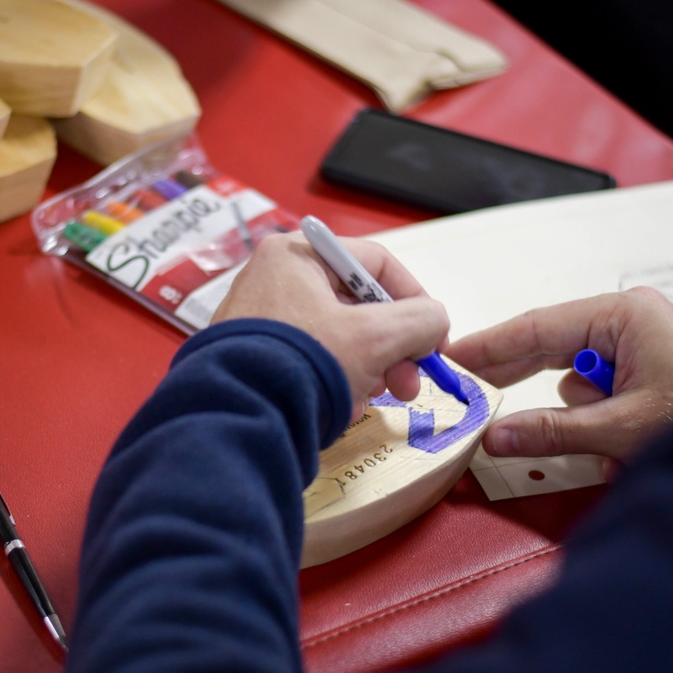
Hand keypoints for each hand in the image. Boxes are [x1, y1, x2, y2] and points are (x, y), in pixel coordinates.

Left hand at [211, 232, 450, 416]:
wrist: (238, 417)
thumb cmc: (303, 365)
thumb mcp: (376, 337)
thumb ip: (420, 319)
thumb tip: (434, 322)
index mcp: (297, 254)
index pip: (376, 264)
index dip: (415, 300)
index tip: (433, 339)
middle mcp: (273, 277)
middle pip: (358, 306)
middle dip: (392, 349)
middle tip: (408, 385)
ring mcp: (260, 318)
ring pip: (338, 336)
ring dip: (367, 369)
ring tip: (369, 399)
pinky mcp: (254, 354)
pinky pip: (310, 359)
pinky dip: (334, 381)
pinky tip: (340, 408)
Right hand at [446, 287, 672, 462]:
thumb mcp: (620, 429)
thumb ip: (550, 432)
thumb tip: (497, 435)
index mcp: (624, 316)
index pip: (538, 327)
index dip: (490, 345)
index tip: (453, 356)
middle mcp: (629, 322)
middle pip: (549, 344)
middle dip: (517, 373)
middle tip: (469, 386)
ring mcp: (638, 345)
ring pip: (572, 375)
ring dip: (573, 410)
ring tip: (594, 435)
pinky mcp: (645, 370)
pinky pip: (596, 388)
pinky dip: (592, 414)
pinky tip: (608, 437)